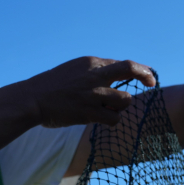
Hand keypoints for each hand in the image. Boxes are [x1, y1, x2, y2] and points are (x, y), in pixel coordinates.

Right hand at [25, 56, 155, 127]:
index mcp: (90, 63)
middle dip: (145, 75)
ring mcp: (92, 94)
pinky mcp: (88, 112)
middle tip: (152, 82)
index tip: (148, 76)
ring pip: (125, 100)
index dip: (139, 70)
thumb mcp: (73, 70)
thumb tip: (114, 74)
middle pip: (129, 69)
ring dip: (122, 107)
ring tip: (111, 110)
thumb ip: (93, 71)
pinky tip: (105, 120)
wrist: (32, 99)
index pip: (122, 64)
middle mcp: (94, 75)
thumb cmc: (52, 87)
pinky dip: (114, 121)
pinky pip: (114, 119)